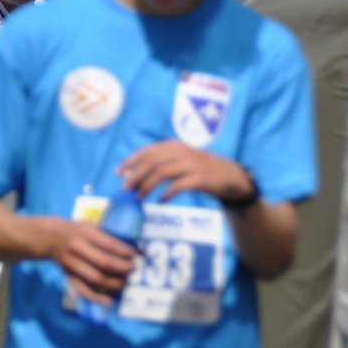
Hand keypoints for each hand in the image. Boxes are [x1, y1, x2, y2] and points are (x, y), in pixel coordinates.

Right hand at [43, 217, 137, 304]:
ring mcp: (73, 263)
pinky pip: (82, 289)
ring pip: (96, 277)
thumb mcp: (88, 225)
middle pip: (104, 262)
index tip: (138, 255)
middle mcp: (78, 248)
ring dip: (114, 283)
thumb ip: (105, 235)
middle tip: (134, 269)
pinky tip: (109, 301)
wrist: (48, 237)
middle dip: (123, 267)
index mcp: (85, 233)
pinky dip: (96, 298)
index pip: (110, 244)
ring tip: (125, 283)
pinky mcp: (69, 275)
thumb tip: (130, 246)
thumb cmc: (74, 230)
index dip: (126, 251)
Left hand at [118, 140, 255, 202]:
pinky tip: (161, 201)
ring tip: (139, 197)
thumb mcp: (179, 159)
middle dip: (135, 176)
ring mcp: (191, 164)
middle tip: (126, 189)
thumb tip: (134, 174)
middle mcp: (181, 152)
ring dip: (147, 186)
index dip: (130, 162)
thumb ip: (160, 163)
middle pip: (151, 163)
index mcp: (173, 146)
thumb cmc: (199, 168)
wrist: (230, 175)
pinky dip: (166, 194)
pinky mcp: (200, 178)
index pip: (146, 152)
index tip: (118, 173)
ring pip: (161, 173)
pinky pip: (178, 186)